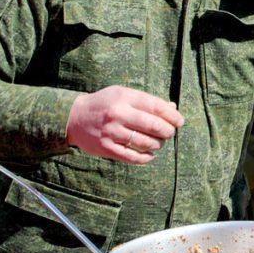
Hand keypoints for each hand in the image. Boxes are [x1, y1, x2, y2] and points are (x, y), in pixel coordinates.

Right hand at [66, 85, 183, 163]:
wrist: (73, 117)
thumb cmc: (105, 104)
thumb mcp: (124, 95)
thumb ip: (147, 101)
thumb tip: (172, 109)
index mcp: (124, 97)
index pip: (156, 106)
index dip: (172, 115)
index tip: (180, 121)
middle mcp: (118, 114)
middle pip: (153, 125)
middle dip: (168, 131)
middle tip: (170, 133)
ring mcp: (111, 132)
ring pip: (145, 142)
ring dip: (158, 144)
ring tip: (159, 142)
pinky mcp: (106, 148)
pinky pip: (132, 157)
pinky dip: (146, 157)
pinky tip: (150, 154)